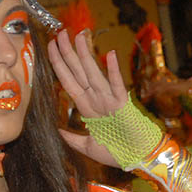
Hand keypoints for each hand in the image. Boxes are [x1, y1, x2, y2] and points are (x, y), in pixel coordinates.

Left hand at [48, 29, 126, 166]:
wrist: (140, 159)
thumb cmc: (118, 153)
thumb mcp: (88, 147)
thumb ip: (73, 138)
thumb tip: (58, 131)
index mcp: (87, 107)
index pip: (69, 81)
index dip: (59, 64)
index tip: (51, 47)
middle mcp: (96, 99)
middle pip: (78, 72)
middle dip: (68, 53)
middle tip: (60, 32)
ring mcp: (109, 100)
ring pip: (94, 73)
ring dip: (86, 54)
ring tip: (79, 35)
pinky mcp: (123, 105)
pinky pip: (117, 85)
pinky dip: (114, 71)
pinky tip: (110, 54)